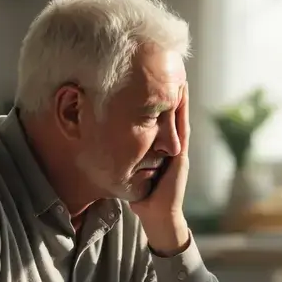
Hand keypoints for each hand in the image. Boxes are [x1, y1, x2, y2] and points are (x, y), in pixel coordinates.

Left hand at [131, 83, 190, 253]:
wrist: (157, 214)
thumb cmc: (142, 194)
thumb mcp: (130, 167)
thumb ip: (124, 154)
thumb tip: (99, 138)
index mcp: (161, 146)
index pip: (161, 117)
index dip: (159, 97)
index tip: (152, 76)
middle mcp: (172, 144)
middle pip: (173, 111)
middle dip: (170, 90)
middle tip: (169, 66)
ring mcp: (179, 149)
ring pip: (180, 115)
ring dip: (180, 95)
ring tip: (178, 74)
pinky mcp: (181, 156)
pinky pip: (182, 128)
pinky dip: (182, 110)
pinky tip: (180, 95)